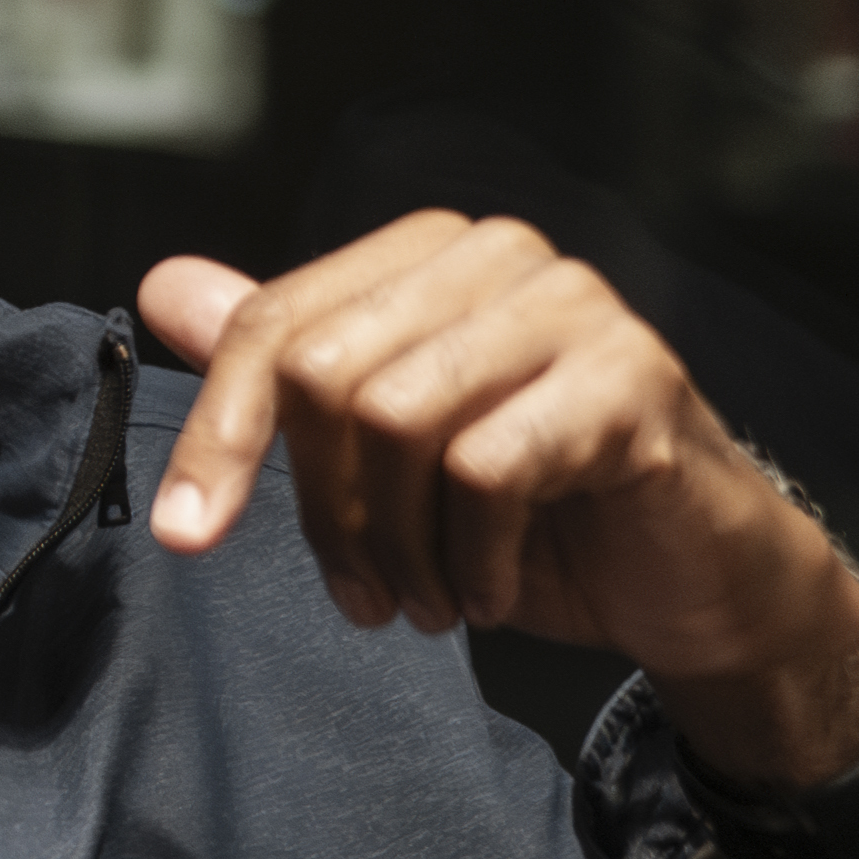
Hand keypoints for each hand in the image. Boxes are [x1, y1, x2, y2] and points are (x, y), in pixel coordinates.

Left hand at [140, 217, 858, 789]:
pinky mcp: (632, 378)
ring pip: (397, 419)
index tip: (188, 535)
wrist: (694, 578)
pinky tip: (490, 591)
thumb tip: (164, 287)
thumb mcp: (390, 451)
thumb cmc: (538, 511)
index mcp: (428, 255)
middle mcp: (498, 254)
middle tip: (361, 595)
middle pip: (325, 377)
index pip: (275, 326)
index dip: (218, 436)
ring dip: (397, 547)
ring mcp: (573, 307)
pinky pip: (488, 468)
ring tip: (425, 604)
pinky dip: (471, 558)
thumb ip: (288, 365)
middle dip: (325, 511)